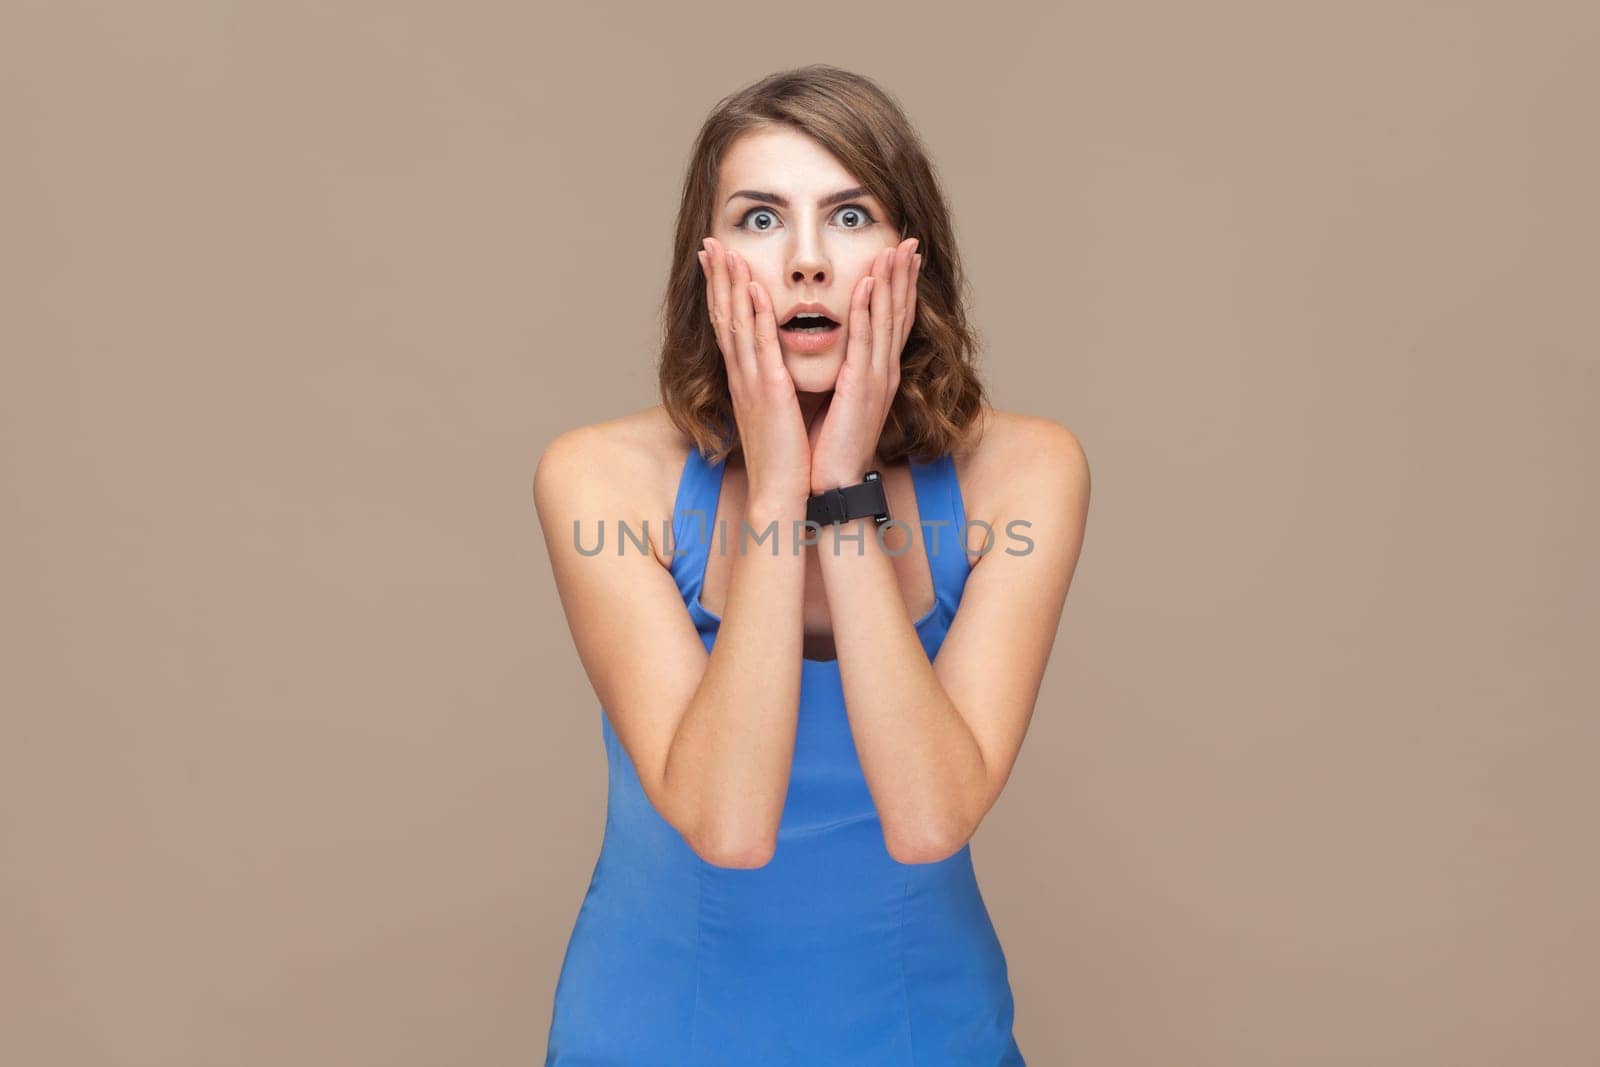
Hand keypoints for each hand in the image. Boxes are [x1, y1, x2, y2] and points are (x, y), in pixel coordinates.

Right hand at [698, 237, 812, 508]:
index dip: (721, 293)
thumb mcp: (776, 414)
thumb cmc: (783, 459)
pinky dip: (756, 316)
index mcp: (745, 382)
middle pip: (724, 318)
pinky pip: (761, 347)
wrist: (781, 494)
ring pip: (737, 325)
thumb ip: (773, 388)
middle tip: (710, 243)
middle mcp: (742, 378)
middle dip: (717, 278)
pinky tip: (755, 289)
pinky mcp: (770, 393)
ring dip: (731, 286)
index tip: (716, 263)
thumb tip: (778, 370)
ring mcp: (752, 384)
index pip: (729, 328)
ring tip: (725, 251)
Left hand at [807, 238, 921, 492]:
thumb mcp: (840, 400)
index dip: (900, 287)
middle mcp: (884, 372)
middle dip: (904, 275)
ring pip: (886, 320)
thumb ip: (844, 374)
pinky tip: (866, 284)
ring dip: (890, 282)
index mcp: (878, 374)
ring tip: (893, 248)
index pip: (892, 321)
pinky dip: (866, 310)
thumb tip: (837, 355)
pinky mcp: (862, 389)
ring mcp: (877, 380)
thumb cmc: (830, 446)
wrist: (831, 483)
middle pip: (898, 313)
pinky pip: (864, 341)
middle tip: (909, 239)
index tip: (902, 256)